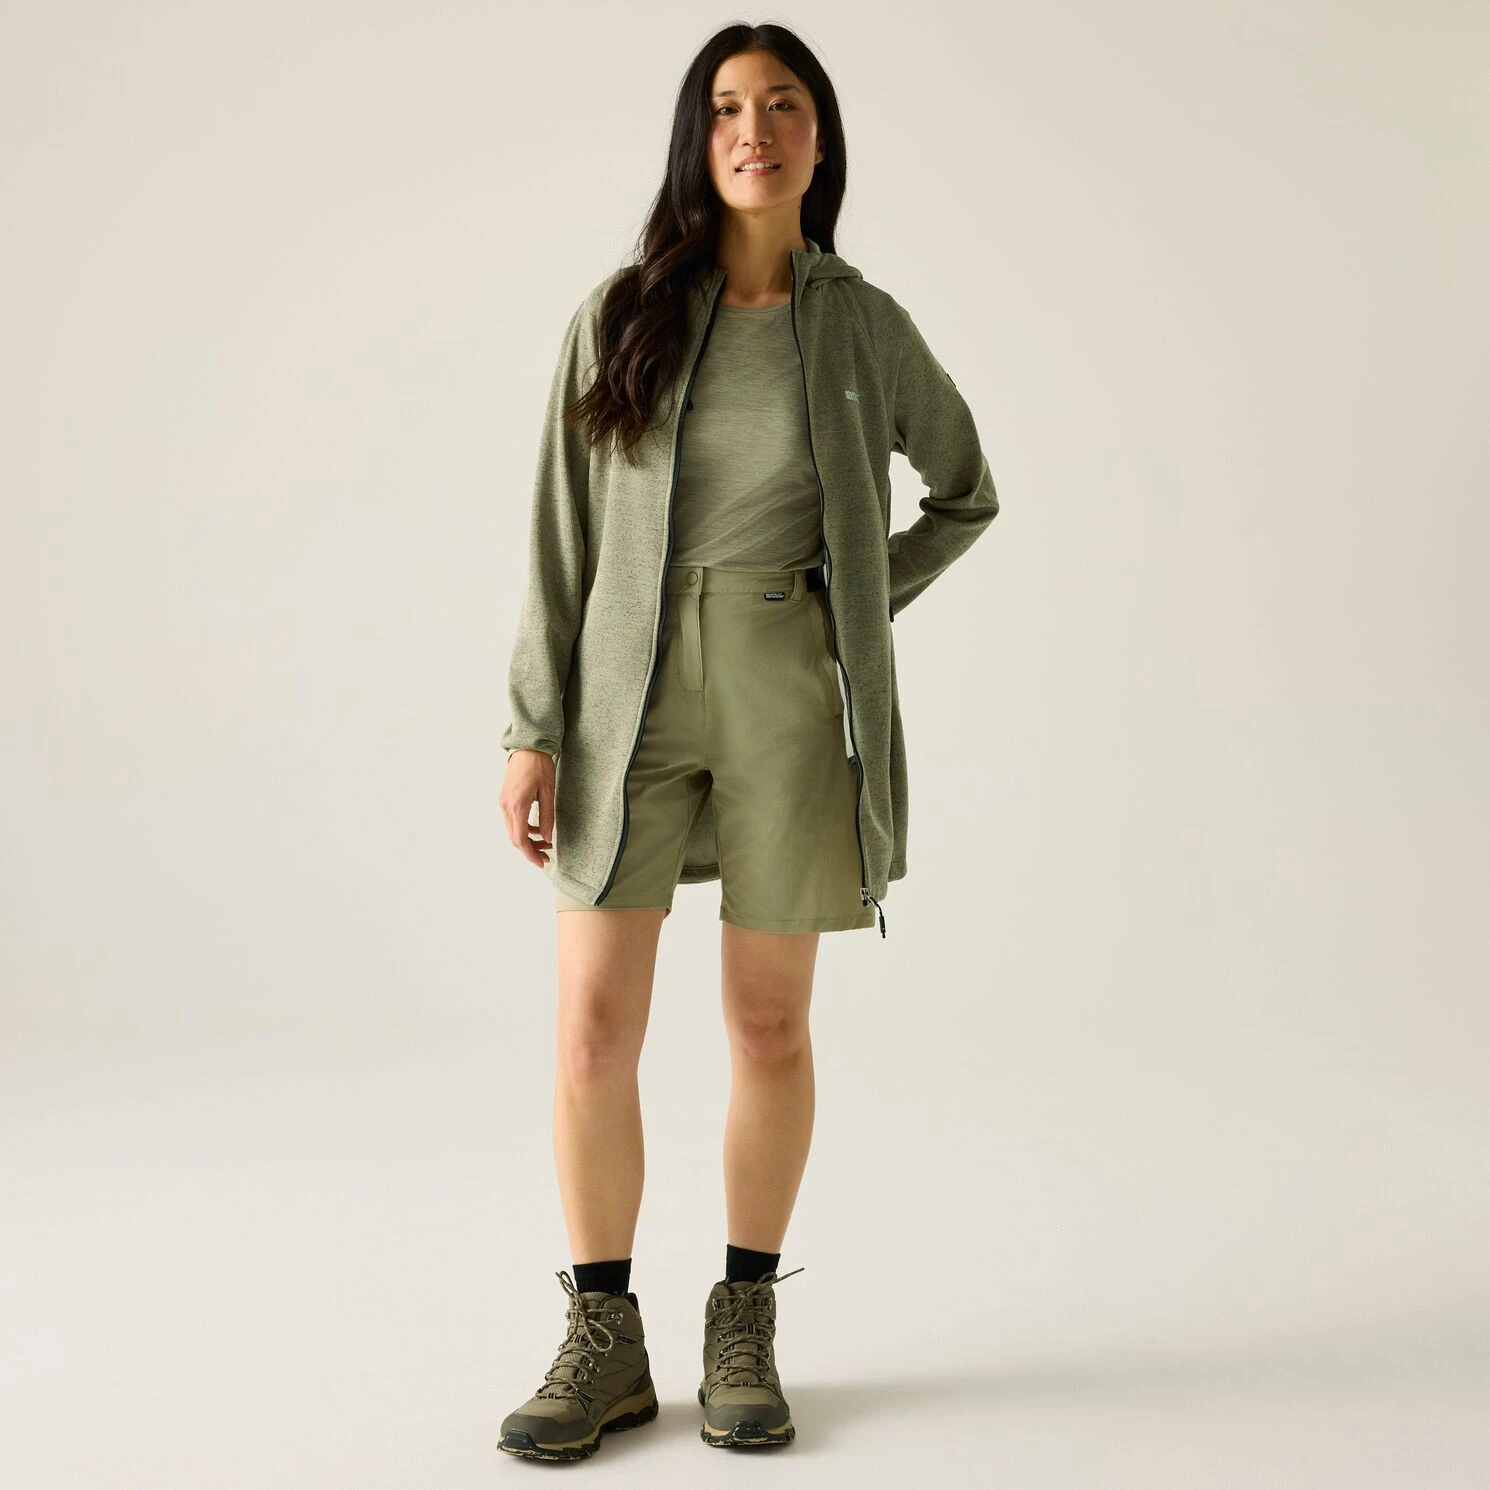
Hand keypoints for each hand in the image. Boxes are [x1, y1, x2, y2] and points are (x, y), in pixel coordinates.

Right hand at [501, 749, 555, 868]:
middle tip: (547, 856)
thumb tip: (546, 838)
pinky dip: (524, 830)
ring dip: (527, 841)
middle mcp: (506, 807)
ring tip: (546, 843)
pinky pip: (512, 821)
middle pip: (514, 839)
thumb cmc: (540, 766)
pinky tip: (537, 829)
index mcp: (517, 805)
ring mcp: (503, 803)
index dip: (530, 854)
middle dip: (530, 850)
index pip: (520, 840)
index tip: (542, 862)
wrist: (527, 747)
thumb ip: (547, 817)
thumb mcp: (548, 792)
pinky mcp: (504, 800)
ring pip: (513, 831)